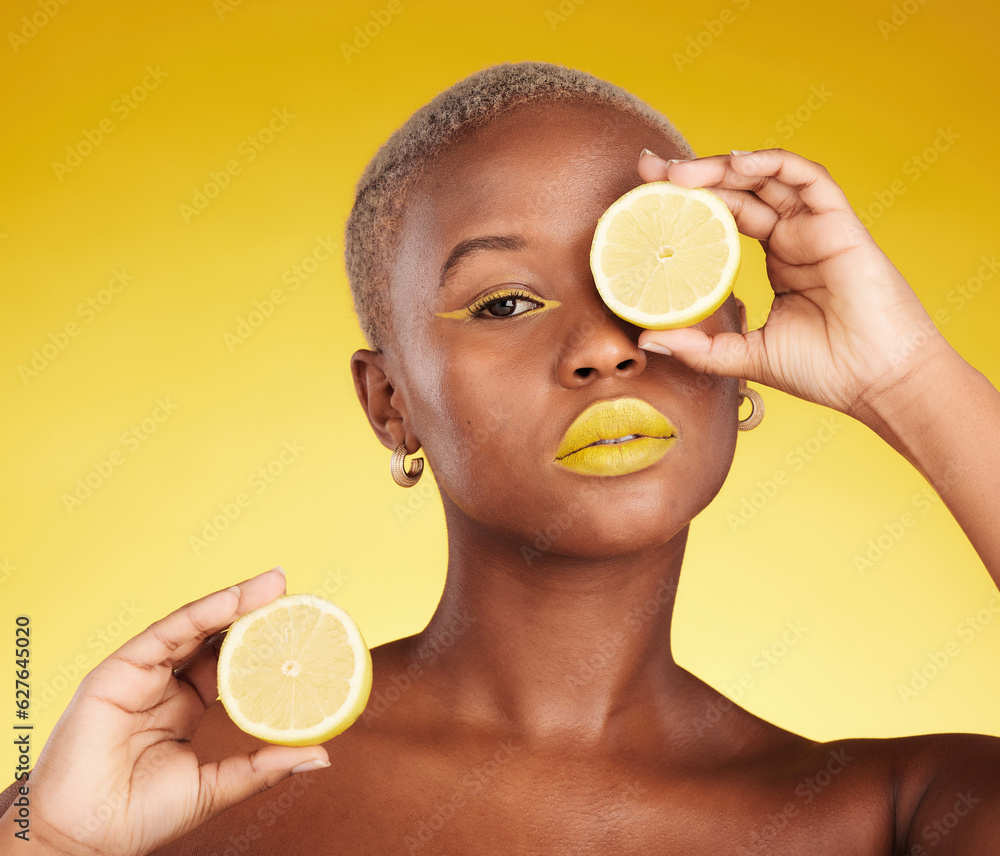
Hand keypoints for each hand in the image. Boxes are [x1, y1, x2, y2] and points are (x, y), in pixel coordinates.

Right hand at [7, 568, 328, 855]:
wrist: (82, 840)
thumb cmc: (139, 818)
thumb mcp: (215, 787)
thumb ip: (263, 766)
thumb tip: (322, 756)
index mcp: (184, 706)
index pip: (231, 663)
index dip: (264, 644)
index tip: (303, 626)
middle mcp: (164, 683)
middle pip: (215, 637)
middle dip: (254, 612)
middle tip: (293, 591)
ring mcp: (141, 674)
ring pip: (194, 626)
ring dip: (235, 601)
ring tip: (274, 584)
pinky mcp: (118, 669)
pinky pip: (166, 633)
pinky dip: (201, 613)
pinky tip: (234, 600)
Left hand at [635, 148, 954, 417]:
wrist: (877, 383)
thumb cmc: (825, 371)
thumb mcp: (744, 356)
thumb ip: (699, 347)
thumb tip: (646, 339)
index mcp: (778, 262)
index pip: (727, 218)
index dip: (690, 202)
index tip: (647, 195)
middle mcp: (795, 239)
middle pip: (741, 192)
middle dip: (694, 177)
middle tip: (650, 172)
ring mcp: (817, 229)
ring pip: (768, 178)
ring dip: (723, 167)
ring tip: (679, 172)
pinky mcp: (840, 225)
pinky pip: (810, 179)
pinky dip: (775, 164)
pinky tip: (737, 165)